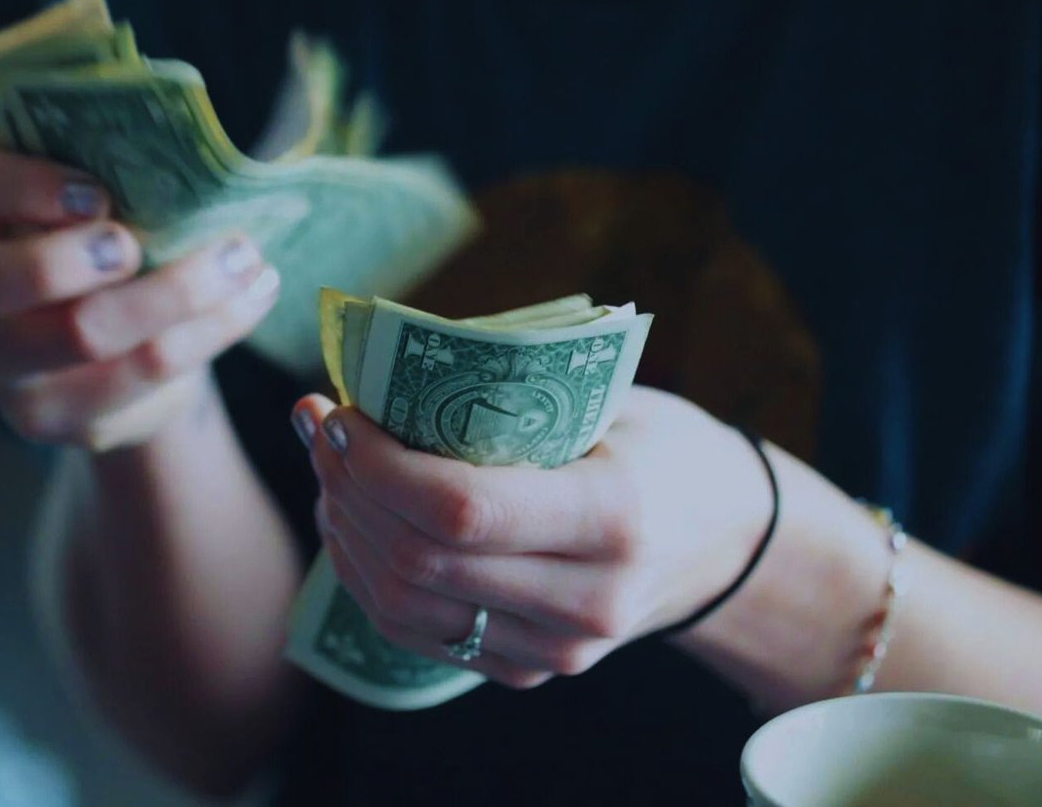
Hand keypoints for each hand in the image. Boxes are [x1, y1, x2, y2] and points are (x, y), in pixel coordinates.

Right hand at [0, 146, 279, 449]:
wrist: (110, 345)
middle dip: (64, 260)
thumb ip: (101, 160)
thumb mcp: (82, 192)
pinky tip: (251, 296)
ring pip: (79, 334)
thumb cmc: (92, 237)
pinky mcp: (51, 417)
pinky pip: (138, 374)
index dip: (18, 185)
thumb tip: (174, 130)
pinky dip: (209, 330)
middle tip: (136, 244)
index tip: (96, 192)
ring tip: (243, 258)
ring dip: (176, 291)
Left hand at [292, 386, 773, 688]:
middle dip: (347, 489)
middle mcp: (587, 600)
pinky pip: (417, 634)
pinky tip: (353, 519)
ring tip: (328, 469)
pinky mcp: (529, 670)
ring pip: (403, 608)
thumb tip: (375, 372)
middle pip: (419, 562)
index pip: (460, 509)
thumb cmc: (658, 446)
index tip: (339, 411)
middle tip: (318, 427)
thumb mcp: (607, 400)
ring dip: (345, 533)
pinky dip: (367, 575)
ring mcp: (558, 649)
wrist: (722, 539)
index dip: (377, 464)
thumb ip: (506, 396)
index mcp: (613, 517)